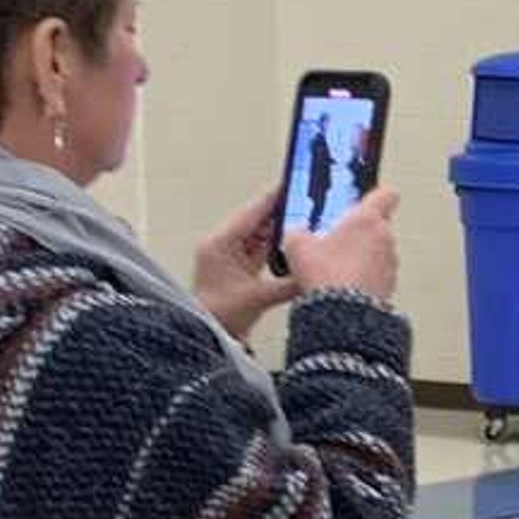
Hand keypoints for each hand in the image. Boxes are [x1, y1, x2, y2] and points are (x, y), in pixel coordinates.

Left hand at [193, 189, 291, 338]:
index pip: (252, 213)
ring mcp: (229, 256)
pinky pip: (260, 249)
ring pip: (260, 234)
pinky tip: (293, 244)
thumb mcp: (259, 297)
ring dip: (280, 230)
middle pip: (257, 220)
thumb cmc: (217, 316)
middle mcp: (222, 245)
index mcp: (220, 244)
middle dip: (281, 212)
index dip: (273, 197)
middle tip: (306, 202)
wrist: (205, 335)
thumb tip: (314, 273)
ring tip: (305, 221)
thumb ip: (290, 283)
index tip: (291, 183)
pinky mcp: (237, 267)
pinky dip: (276, 246)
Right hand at [282, 186, 401, 306]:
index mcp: (367, 219)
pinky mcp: (389, 285)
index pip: (385, 194)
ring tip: (337, 264)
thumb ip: (299, 232)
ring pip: (378, 250)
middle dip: (359, 230)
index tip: (367, 196)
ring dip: (362, 254)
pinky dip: (364, 274)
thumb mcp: (298, 245)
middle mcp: (385, 238)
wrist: (344, 313)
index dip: (375, 195)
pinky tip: (343, 282)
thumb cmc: (328, 276)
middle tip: (338, 237)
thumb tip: (298, 233)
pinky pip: (377, 273)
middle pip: (378, 224)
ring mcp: (390, 263)